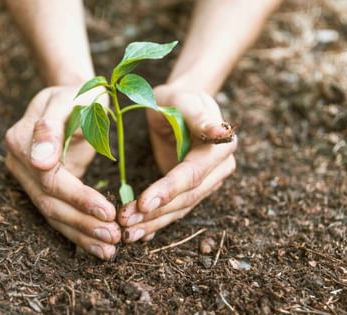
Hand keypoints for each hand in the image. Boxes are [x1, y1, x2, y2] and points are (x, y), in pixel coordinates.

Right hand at [5, 86, 120, 259]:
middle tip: (114, 237)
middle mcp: (19, 162)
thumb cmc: (78, 94)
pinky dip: (79, 232)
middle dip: (83, 222)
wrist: (74, 97)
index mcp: (21, 139)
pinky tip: (99, 246)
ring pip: (53, 214)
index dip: (78, 197)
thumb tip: (39, 162)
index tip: (108, 211)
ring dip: (82, 234)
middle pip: (49, 202)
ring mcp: (27, 178)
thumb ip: (51, 127)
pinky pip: (58, 214)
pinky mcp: (42, 188)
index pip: (49, 178)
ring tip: (110, 249)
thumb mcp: (70, 99)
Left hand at [118, 84, 236, 241]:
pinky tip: (138, 234)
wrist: (179, 105)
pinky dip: (156, 223)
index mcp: (220, 148)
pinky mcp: (193, 190)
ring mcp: (208, 182)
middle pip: (187, 197)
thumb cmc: (177, 99)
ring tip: (126, 233)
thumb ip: (199, 116)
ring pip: (181, 209)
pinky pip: (176, 210)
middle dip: (155, 212)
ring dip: (153, 223)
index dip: (168, 189)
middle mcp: (219, 169)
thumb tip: (222, 133)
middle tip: (125, 222)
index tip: (142, 203)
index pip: (191, 174)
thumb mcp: (183, 100)